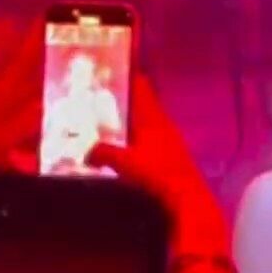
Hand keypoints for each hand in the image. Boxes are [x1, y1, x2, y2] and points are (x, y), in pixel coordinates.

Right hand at [87, 76, 229, 258]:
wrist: (187, 202)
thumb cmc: (157, 175)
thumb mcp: (124, 162)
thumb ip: (102, 153)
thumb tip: (85, 152)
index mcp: (154, 118)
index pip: (141, 87)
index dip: (126, 77)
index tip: (109, 70)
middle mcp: (163, 126)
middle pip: (142, 107)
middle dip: (122, 104)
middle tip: (98, 102)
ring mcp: (169, 143)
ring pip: (145, 127)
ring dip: (128, 127)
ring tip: (105, 129)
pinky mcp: (171, 161)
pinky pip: (148, 145)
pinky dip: (135, 145)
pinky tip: (123, 155)